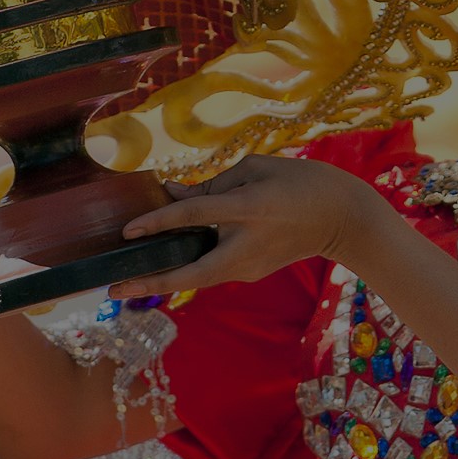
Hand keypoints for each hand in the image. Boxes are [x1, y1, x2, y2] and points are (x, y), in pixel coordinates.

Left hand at [113, 156, 377, 298]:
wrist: (342, 218)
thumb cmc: (301, 182)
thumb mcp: (257, 168)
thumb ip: (213, 181)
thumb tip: (175, 194)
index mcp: (248, 210)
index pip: (195, 216)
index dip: (159, 221)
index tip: (128, 231)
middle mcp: (245, 244)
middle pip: (192, 273)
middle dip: (152, 284)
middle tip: (115, 290)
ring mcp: (250, 265)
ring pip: (198, 276)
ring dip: (164, 280)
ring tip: (129, 282)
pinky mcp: (252, 272)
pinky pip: (213, 268)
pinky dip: (188, 266)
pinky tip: (165, 264)